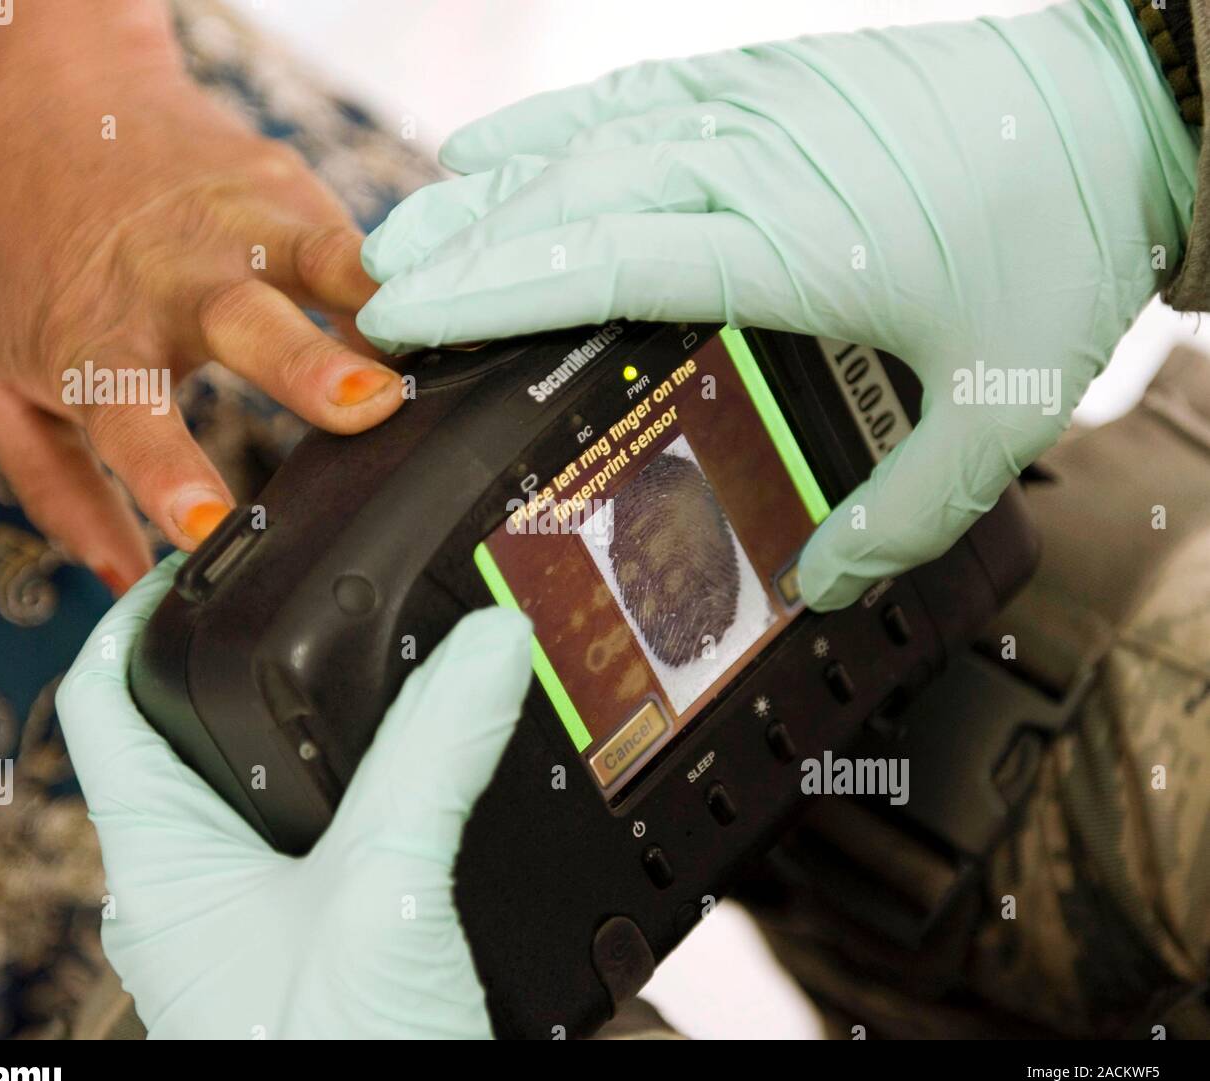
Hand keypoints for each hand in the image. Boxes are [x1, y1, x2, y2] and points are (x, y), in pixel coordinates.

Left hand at [0, 7, 402, 592]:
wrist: (49, 105)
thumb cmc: (28, 260)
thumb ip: (57, 490)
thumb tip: (124, 582)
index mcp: (97, 341)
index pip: (132, 418)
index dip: (172, 475)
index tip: (212, 527)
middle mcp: (168, 282)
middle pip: (247, 325)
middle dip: (308, 367)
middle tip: (363, 408)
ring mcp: (236, 227)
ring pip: (321, 263)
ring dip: (380, 306)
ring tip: (436, 344)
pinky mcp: (285, 189)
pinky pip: (358, 239)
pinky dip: (403, 275)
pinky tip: (444, 307)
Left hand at [55, 556, 531, 1037]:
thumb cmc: (338, 1071)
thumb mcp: (385, 890)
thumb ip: (434, 755)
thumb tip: (488, 644)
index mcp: (163, 859)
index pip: (103, 698)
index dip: (134, 609)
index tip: (196, 552)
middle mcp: (192, 888)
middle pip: (186, 733)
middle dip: (241, 657)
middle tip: (318, 596)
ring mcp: (251, 925)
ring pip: (264, 791)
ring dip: (313, 728)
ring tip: (382, 665)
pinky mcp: (314, 949)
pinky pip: (324, 842)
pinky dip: (364, 789)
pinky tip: (426, 774)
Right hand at [357, 0, 1196, 608]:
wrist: (1121, 110)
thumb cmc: (1060, 236)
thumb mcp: (998, 406)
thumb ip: (905, 512)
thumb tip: (830, 582)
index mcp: (784, 243)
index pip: (596, 267)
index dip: (488, 298)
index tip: (405, 321)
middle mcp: (746, 164)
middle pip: (564, 204)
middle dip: (459, 251)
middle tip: (377, 295)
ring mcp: (750, 110)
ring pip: (583, 145)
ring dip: (488, 191)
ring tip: (410, 231)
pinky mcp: (765, 82)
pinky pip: (632, 97)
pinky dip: (556, 127)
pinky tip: (503, 147)